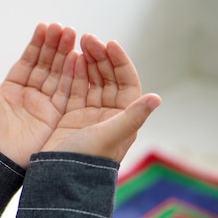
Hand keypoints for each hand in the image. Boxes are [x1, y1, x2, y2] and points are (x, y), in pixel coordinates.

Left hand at [0, 23, 77, 167]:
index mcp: (10, 92)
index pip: (28, 62)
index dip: (37, 44)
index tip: (45, 26)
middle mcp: (29, 98)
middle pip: (46, 66)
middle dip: (55, 46)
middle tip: (63, 27)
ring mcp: (43, 109)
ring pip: (58, 76)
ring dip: (66, 56)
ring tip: (72, 34)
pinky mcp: (55, 121)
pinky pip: (66, 94)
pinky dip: (72, 76)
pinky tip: (76, 57)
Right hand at [42, 34, 161, 161]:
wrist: (61, 179)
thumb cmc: (89, 160)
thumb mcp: (112, 136)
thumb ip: (133, 116)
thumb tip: (157, 98)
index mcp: (124, 117)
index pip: (126, 82)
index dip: (120, 62)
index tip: (109, 43)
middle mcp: (109, 114)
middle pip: (107, 77)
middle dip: (100, 56)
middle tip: (88, 38)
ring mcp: (88, 114)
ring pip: (90, 80)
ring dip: (86, 61)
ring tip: (78, 42)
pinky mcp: (70, 116)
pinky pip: (73, 89)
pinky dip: (72, 73)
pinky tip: (70, 58)